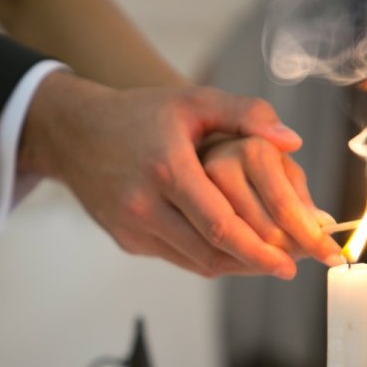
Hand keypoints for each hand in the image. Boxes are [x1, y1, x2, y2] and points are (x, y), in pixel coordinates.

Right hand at [18, 71, 342, 277]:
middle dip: (255, 263)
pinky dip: (206, 257)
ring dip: (233, 263)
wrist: (74, 134)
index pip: (220, 225)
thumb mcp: (192, 101)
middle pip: (210, 252)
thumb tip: (292, 142)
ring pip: (195, 262)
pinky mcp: (126, 240)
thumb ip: (246, 114)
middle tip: (288, 265)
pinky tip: (230, 247)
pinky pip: (176, 257)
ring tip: (266, 257)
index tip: (290, 264)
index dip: (259, 250)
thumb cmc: (139, 115)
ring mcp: (132, 227)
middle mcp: (144, 204)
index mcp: (167, 169)